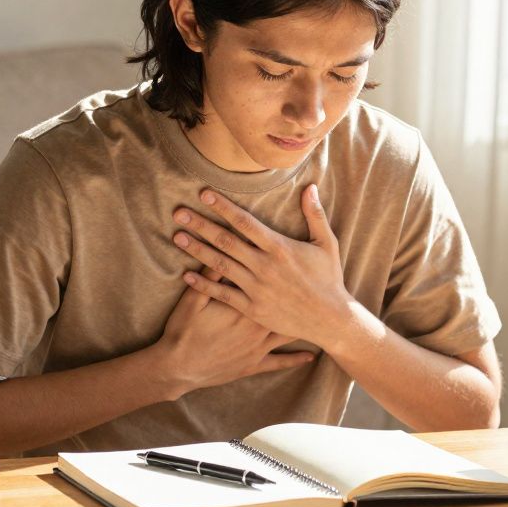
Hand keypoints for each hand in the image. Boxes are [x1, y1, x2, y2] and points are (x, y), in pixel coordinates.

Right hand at [154, 267, 314, 398]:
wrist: (179, 369)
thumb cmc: (184, 332)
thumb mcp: (193, 299)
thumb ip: (210, 277)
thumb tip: (222, 253)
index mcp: (245, 304)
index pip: (267, 281)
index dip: (280, 269)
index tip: (295, 257)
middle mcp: (258, 325)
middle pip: (286, 305)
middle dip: (300, 294)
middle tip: (316, 285)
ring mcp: (258, 347)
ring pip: (289, 332)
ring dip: (305, 323)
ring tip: (322, 315)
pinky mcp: (255, 364)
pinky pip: (281, 361)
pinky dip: (297, 358)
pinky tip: (312, 355)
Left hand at [170, 185, 357, 348]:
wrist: (330, 319)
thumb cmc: (329, 279)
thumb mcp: (327, 244)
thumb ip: (315, 215)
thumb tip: (310, 187)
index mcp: (279, 247)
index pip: (245, 222)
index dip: (223, 207)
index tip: (203, 194)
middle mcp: (264, 266)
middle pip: (226, 241)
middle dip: (200, 225)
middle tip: (178, 213)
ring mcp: (256, 288)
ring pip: (220, 266)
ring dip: (197, 250)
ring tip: (177, 237)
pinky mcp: (252, 309)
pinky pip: (222, 294)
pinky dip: (203, 285)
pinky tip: (186, 275)